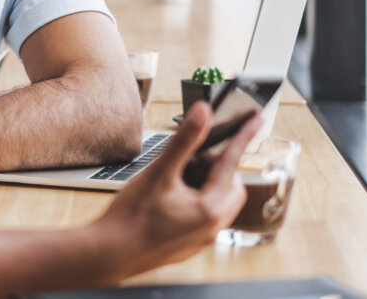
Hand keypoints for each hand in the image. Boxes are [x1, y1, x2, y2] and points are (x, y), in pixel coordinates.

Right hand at [93, 101, 263, 279]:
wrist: (110, 253)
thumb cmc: (132, 216)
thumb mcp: (160, 171)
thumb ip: (185, 140)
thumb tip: (203, 112)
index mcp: (210, 208)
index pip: (232, 163)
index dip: (243, 137)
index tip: (255, 120)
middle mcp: (212, 227)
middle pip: (231, 185)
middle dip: (217, 166)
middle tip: (192, 157)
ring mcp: (202, 239)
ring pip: (220, 202)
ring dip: (207, 183)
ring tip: (177, 176)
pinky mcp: (190, 244)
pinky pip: (206, 217)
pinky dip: (198, 199)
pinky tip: (171, 196)